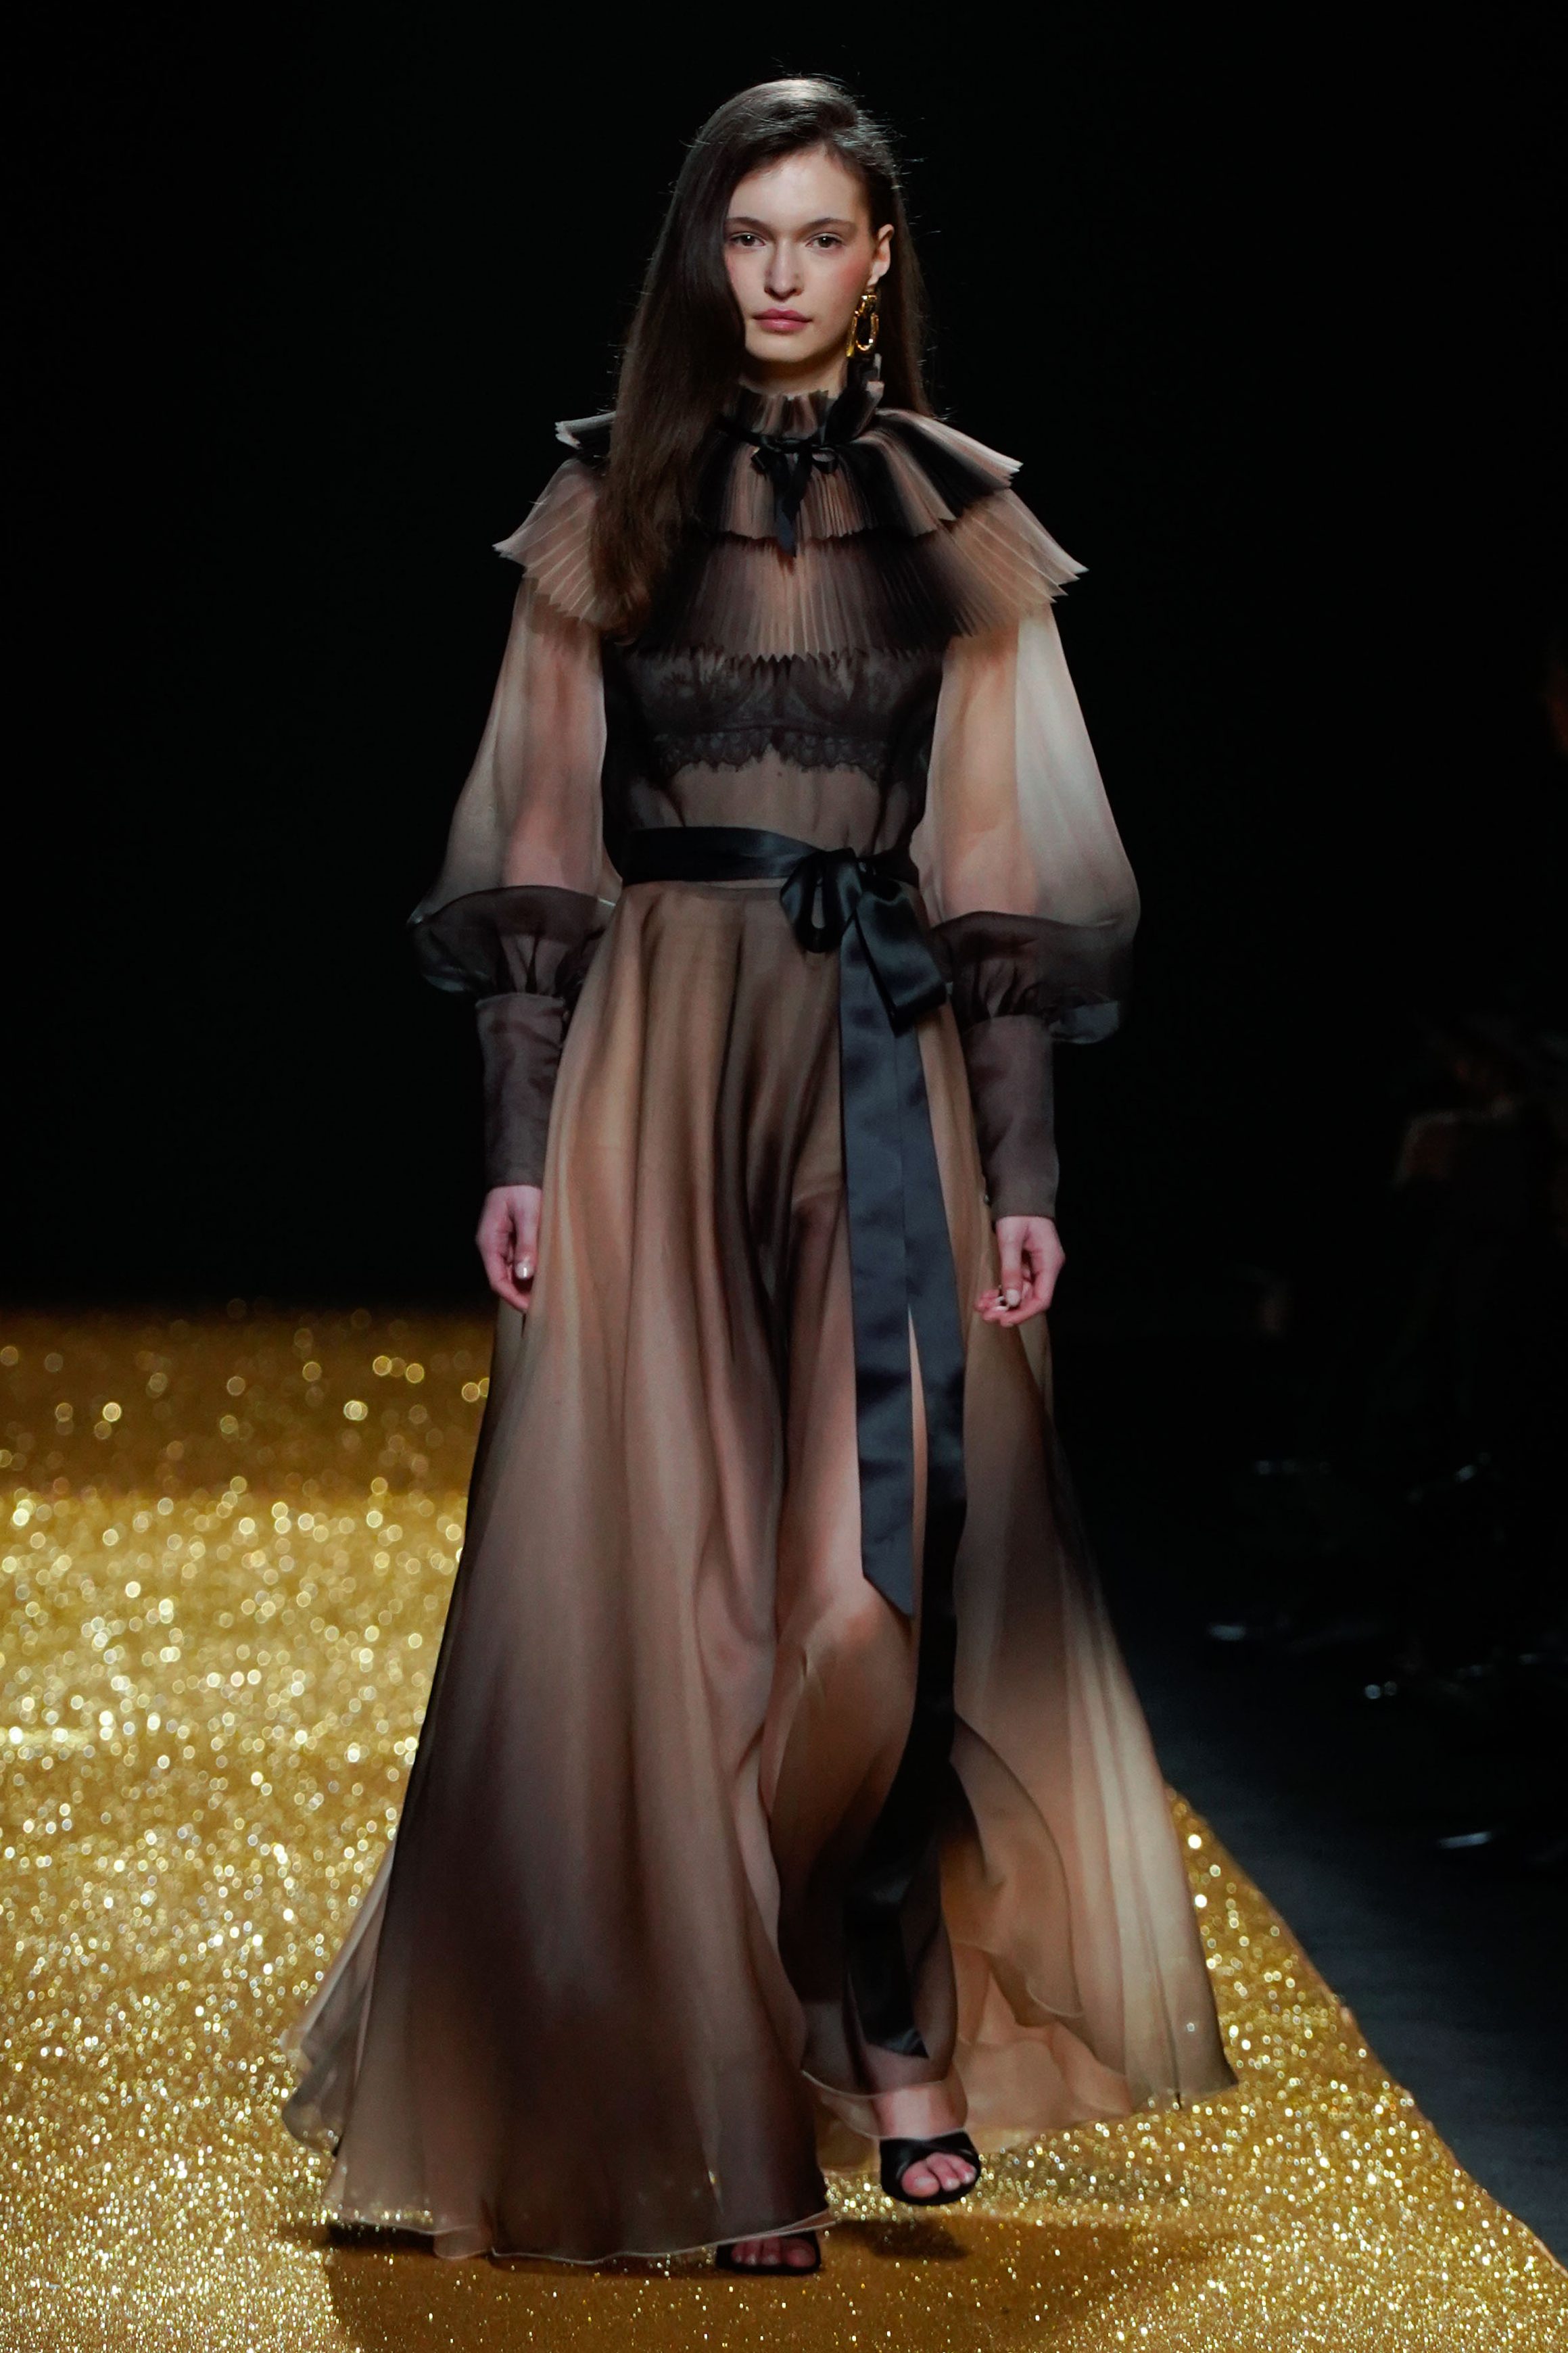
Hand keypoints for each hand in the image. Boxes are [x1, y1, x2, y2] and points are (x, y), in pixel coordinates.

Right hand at [476, 1184, 541, 1311]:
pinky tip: (545, 1276)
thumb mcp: (527, 1215)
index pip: (497, 1280)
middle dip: (522, 1294)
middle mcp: (492, 1247)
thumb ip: (526, 1244)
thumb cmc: (520, 1189)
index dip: (513, 1297)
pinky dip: (531, 1271)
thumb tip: (526, 1275)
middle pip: (505, 1280)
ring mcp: (501, 1245)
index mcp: (489, 1243)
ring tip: (548, 1294)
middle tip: (545, 1305)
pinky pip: (519, 1262)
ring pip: (513, 1273)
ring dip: (527, 1284)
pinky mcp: (512, 1240)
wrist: (518, 1170)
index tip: (531, 1308)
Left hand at [975, 1214, 1062, 1325]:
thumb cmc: (1019, 1212)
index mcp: (1050, 1262)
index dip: (1024, 1313)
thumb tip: (1011, 1299)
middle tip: (986, 1315)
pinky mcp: (1026, 1264)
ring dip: (1001, 1301)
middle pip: (1029, 1298)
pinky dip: (1001, 1291)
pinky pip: (1014, 1283)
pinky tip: (986, 1297)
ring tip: (982, 1306)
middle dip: (1007, 1309)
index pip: (1042, 1298)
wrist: (1020, 1193)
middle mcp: (1046, 1267)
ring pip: (1019, 1293)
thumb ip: (1011, 1270)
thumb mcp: (1011, 1240)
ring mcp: (1036, 1266)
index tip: (1004, 1321)